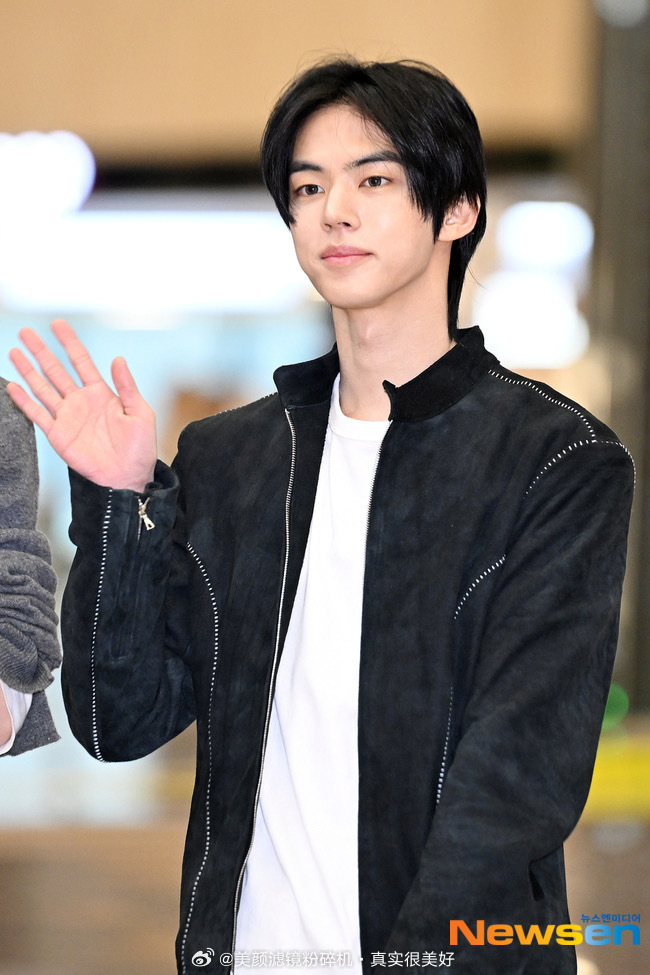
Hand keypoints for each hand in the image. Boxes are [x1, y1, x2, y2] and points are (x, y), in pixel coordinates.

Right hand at [8, 320, 157, 492]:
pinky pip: (37, 414)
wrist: (128, 477)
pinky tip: (13, 386)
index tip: (58, 324)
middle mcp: (81, 401)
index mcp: (102, 393)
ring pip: (43, 388)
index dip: (70, 342)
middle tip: (26, 332)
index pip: (81, 361)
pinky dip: (24, 401)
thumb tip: (118, 359)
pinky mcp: (58, 435)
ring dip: (28, 370)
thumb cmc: (140, 447)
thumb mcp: (140, 413)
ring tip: (14, 352)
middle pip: (56, 370)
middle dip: (41, 351)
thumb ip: (127, 387)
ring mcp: (67, 417)